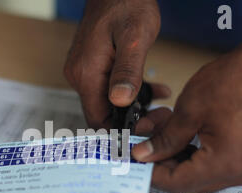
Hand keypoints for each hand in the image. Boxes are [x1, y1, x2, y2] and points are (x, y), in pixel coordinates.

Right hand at [64, 0, 166, 128]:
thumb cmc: (126, 3)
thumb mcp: (135, 37)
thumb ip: (127, 70)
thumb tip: (121, 101)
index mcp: (86, 74)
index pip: (98, 120)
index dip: (122, 130)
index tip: (148, 126)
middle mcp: (80, 76)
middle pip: (103, 114)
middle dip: (133, 121)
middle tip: (161, 117)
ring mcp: (85, 72)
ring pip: (108, 103)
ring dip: (135, 108)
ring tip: (161, 104)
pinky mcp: (93, 67)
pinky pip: (110, 89)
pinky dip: (131, 94)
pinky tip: (153, 90)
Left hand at [132, 49, 241, 192]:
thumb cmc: (234, 81)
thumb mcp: (188, 111)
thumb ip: (163, 140)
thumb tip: (142, 155)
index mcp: (226, 163)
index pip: (177, 182)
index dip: (150, 173)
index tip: (134, 160)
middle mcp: (239, 173)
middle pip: (187, 182)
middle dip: (160, 164)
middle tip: (143, 146)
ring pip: (196, 174)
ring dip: (173, 156)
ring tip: (159, 133)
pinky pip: (210, 166)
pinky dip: (189, 153)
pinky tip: (176, 135)